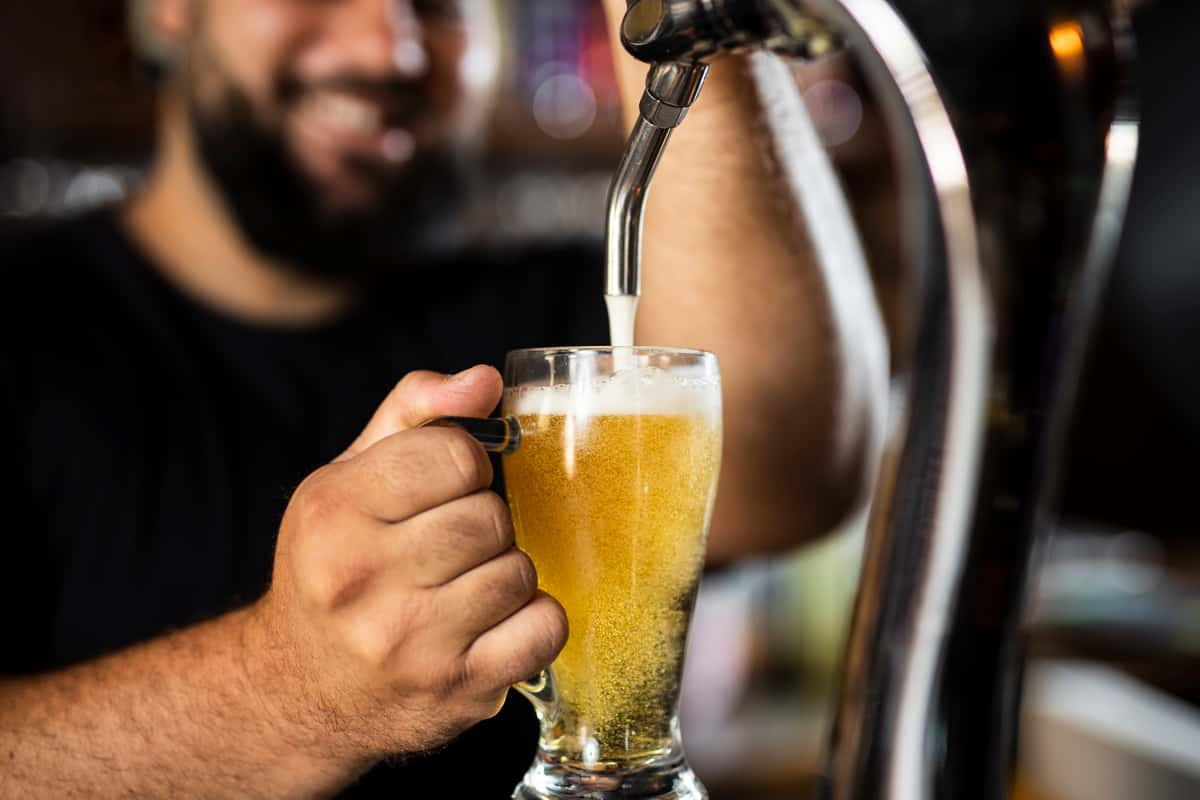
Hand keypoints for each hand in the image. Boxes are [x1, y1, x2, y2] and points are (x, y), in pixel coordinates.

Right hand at [245, 366, 566, 766]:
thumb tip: (487, 381)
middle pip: (490, 516)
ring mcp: (409, 643)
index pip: (455, 456)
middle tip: (452, 544)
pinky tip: (494, 622)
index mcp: (334, 512)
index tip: (446, 488)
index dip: (465, 466)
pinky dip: (535, 620)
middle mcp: (360, 579)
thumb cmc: (336, 564)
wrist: (298, 689)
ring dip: (505, 572)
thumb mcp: (349, 476)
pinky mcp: (455, 690)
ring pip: (519, 571)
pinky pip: (544, 629)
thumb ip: (415, 412)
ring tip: (465, 586)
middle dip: (484, 522)